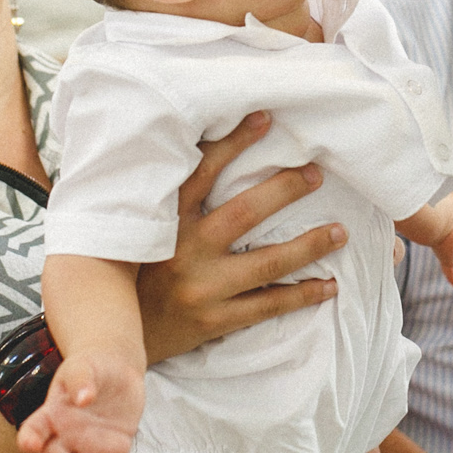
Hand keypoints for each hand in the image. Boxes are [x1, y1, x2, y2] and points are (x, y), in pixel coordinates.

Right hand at [16, 352, 143, 452]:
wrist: (116, 369)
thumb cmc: (91, 367)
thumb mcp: (83, 366)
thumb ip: (81, 379)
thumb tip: (83, 397)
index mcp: (53, 414)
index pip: (35, 428)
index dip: (30, 437)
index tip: (28, 445)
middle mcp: (67, 436)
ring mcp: (90, 445)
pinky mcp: (114, 450)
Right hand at [136, 112, 342, 363]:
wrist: (113, 333)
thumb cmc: (133, 272)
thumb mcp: (141, 230)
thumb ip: (168, 199)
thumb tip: (198, 152)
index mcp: (165, 222)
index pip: (201, 173)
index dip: (232, 143)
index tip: (264, 118)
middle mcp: (184, 251)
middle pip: (244, 213)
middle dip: (285, 190)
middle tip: (316, 174)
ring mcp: (202, 289)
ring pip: (267, 264)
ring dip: (309, 246)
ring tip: (339, 232)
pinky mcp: (214, 321)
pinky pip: (267, 307)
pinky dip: (302, 295)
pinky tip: (329, 285)